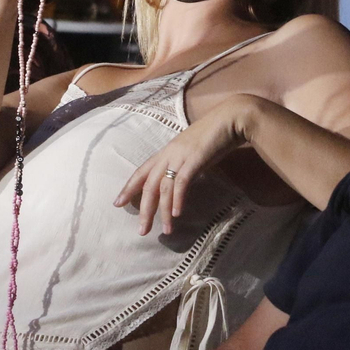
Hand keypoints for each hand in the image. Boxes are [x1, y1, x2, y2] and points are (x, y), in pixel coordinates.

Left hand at [115, 95, 261, 235]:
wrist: (231, 118)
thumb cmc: (215, 134)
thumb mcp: (192, 150)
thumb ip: (183, 164)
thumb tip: (180, 179)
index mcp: (166, 151)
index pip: (141, 171)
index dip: (129, 188)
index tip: (118, 203)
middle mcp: (169, 154)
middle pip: (149, 185)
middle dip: (144, 210)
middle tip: (142, 231)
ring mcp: (180, 156)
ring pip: (164, 188)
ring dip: (164, 212)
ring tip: (166, 230)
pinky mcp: (194, 160)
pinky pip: (181, 182)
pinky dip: (178, 199)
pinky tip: (177, 214)